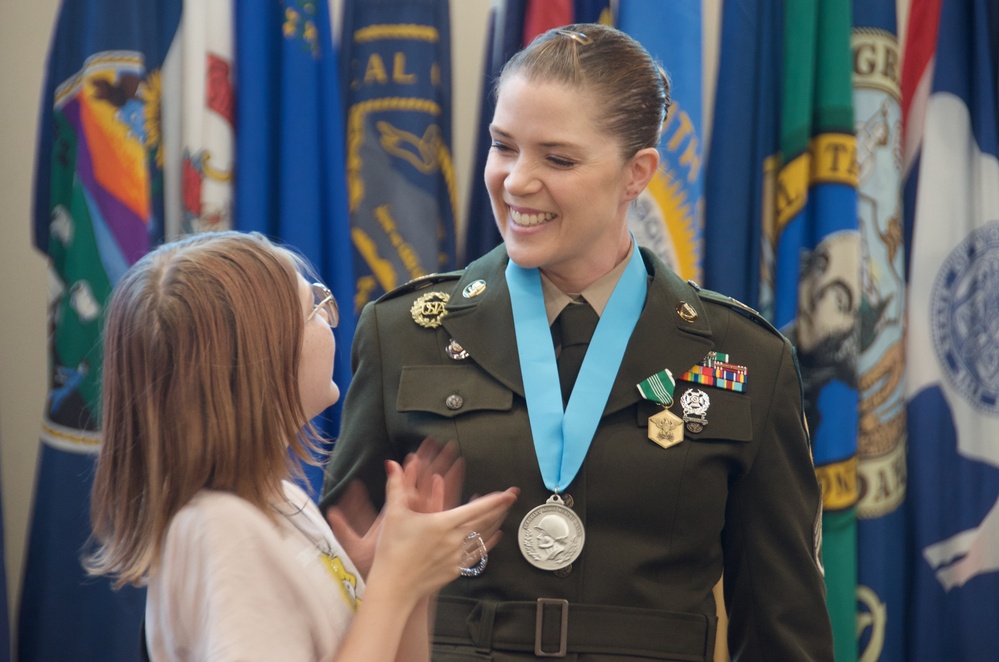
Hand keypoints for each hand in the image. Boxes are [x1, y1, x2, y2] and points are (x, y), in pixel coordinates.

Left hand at [326, 437, 459, 576]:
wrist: (389, 586)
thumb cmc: (372, 568)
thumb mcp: (353, 543)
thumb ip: (344, 524)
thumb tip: (330, 509)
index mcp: (393, 515)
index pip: (404, 487)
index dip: (409, 469)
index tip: (413, 453)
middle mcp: (410, 516)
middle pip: (422, 484)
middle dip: (430, 463)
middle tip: (438, 444)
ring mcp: (423, 523)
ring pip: (436, 493)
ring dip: (442, 473)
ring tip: (452, 456)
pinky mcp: (431, 532)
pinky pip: (441, 510)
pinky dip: (445, 495)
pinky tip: (448, 482)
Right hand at [370, 458, 517, 601]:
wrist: (394, 587)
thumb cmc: (392, 551)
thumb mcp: (393, 515)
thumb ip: (395, 486)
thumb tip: (391, 465)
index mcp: (443, 524)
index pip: (476, 509)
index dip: (495, 500)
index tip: (509, 493)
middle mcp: (454, 540)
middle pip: (485, 521)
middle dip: (500, 508)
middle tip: (512, 498)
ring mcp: (457, 556)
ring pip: (484, 537)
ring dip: (497, 523)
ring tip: (506, 514)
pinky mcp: (456, 570)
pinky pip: (478, 554)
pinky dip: (489, 543)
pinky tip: (495, 537)